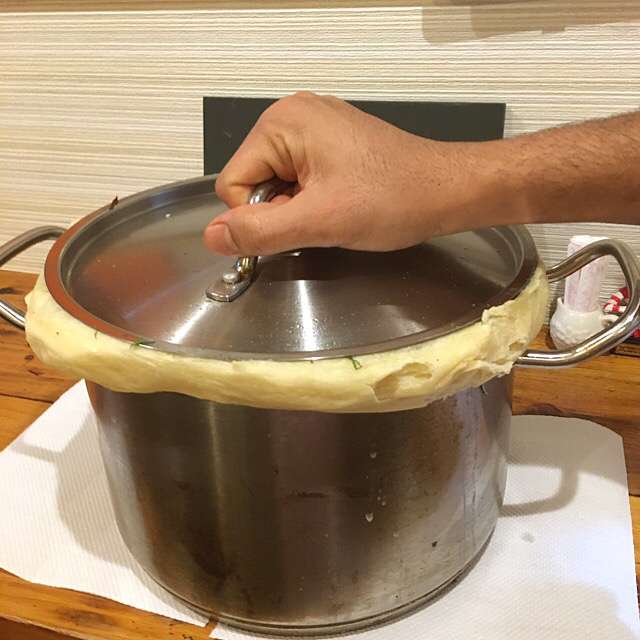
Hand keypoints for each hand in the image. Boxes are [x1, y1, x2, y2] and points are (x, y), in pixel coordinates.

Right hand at [204, 92, 487, 255]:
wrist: (445, 190)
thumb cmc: (393, 198)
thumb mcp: (319, 221)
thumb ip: (260, 231)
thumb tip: (212, 236)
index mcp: (282, 123)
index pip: (232, 184)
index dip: (258, 217)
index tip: (298, 224)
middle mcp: (293, 116)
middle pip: (252, 181)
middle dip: (279, 211)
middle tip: (322, 218)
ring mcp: (314, 126)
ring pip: (275, 183)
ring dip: (297, 208)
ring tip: (335, 210)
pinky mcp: (330, 142)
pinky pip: (298, 178)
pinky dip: (311, 199)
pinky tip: (340, 203)